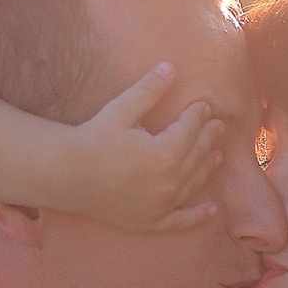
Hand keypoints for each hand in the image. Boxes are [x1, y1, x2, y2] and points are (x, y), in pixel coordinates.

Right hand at [61, 62, 223, 232]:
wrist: (67, 175)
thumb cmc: (93, 139)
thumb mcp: (121, 109)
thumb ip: (148, 89)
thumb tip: (171, 67)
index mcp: (166, 153)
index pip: (190, 129)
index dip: (198, 115)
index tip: (204, 106)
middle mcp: (169, 182)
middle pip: (197, 155)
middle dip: (208, 138)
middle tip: (219, 126)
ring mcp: (162, 204)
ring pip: (194, 183)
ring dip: (208, 168)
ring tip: (219, 156)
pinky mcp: (151, 221)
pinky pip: (181, 221)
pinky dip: (198, 216)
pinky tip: (212, 211)